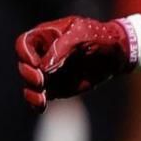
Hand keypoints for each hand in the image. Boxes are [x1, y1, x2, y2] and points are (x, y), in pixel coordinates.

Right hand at [16, 15, 130, 108]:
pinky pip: (40, 96)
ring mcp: (48, 72)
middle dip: (29, 75)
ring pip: (30, 84)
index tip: (36, 64)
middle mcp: (42, 54)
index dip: (25, 54)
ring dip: (31, 92)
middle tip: (41, 81)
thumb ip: (62, 48)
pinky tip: (41, 106)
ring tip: (41, 100)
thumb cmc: (99, 37)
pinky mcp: (55, 87)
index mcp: (46, 36)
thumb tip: (43, 67)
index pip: (24, 43)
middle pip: (24, 65)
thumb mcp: (82, 34)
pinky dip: (37, 102)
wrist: (116, 54)